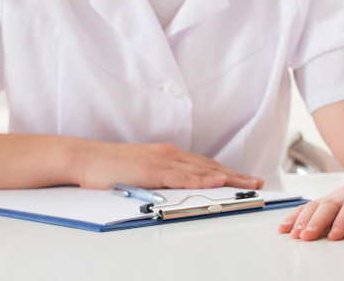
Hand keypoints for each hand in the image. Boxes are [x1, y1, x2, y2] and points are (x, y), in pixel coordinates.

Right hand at [75, 141, 263, 190]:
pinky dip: (203, 179)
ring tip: (248, 184)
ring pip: (202, 170)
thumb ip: (160, 177)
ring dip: (228, 177)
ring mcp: (162, 161)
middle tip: (258, 182)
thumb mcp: (141, 171)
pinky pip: (183, 176)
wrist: (86, 158)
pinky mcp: (152, 170)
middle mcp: (169, 154)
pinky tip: (218, 181)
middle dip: (236, 175)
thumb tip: (175, 189)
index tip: (245, 178)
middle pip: (209, 166)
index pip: (203, 165)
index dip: (227, 172)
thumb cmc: (109, 167)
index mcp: (168, 155)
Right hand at [277, 165, 343, 240]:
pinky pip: (312, 205)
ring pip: (318, 203)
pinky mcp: (332, 196)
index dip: (343, 220)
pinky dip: (297, 215)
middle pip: (332, 204)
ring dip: (303, 219)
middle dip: (317, 221)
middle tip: (306, 237)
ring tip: (293, 234)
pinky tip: (285, 226)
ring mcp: (340, 192)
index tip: (334, 236)